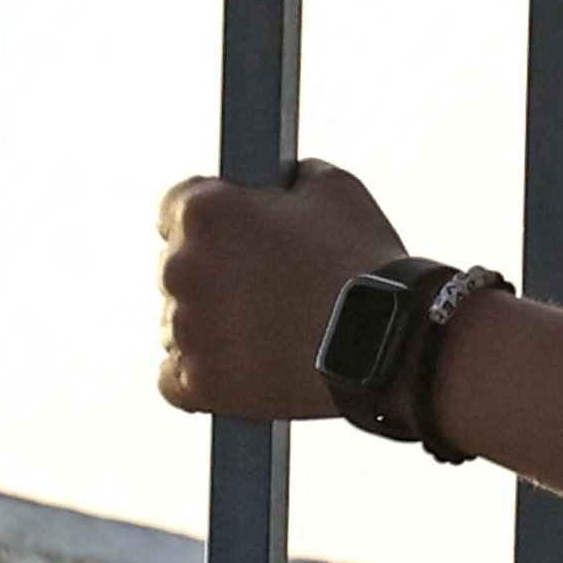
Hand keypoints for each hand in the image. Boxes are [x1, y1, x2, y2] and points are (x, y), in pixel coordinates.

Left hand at [156, 160, 406, 419]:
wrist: (389, 340)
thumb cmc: (362, 260)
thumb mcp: (332, 187)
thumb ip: (288, 180)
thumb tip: (282, 184)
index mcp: (206, 210)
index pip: (173, 207)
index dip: (208, 222)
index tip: (229, 236)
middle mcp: (181, 267)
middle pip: (178, 268)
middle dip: (213, 275)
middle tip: (264, 287)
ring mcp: (186, 329)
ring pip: (177, 325)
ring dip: (209, 326)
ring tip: (264, 332)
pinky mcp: (199, 382)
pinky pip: (176, 379)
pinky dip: (201, 376)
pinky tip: (235, 368)